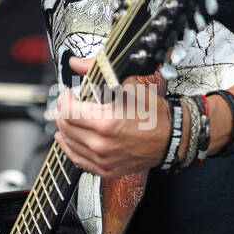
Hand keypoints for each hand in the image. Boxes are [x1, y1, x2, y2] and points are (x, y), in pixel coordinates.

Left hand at [54, 57, 170, 178]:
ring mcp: (103, 160)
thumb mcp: (128, 86)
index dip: (64, 99)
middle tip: (66, 104)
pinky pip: (78, 160)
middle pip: (66, 127)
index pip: (69, 110)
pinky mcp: (105, 170)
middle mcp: (102, 144)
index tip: (67, 94)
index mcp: (106, 122)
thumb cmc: (152, 113)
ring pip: (68, 143)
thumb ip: (97, 73)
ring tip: (66, 118)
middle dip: (62, 112)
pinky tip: (67, 138)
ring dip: (63, 129)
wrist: (170, 138)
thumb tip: (76, 63)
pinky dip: (69, 147)